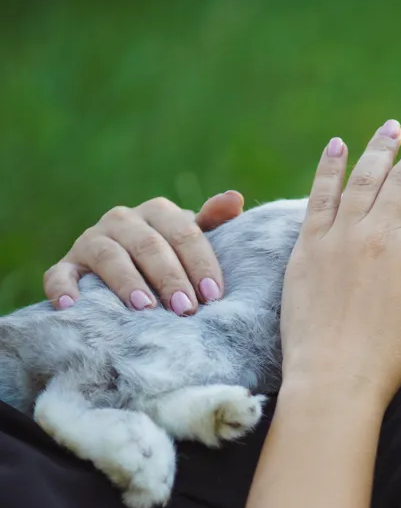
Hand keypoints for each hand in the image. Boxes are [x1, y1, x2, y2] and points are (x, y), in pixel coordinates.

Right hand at [43, 191, 244, 313]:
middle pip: (150, 246)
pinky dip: (63, 288)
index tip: (213, 295)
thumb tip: (234, 199)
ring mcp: (91, 241)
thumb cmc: (173, 257)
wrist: (128, 271)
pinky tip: (73, 307)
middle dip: (170, 278)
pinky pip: (60, 275)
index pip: (185, 234)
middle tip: (186, 309)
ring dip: (128, 283)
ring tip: (145, 308)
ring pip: (109, 257)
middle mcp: (123, 220)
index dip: (201, 264)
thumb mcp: (193, 240)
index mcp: (158, 212)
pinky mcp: (67, 265)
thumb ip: (213, 223)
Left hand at [279, 121, 400, 405]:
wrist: (336, 379)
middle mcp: (383, 236)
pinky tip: (338, 147)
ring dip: (380, 150)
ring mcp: (343, 236)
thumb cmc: (394, 366)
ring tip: (391, 129)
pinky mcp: (310, 244)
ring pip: (365, 178)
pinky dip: (330, 167)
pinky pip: (321, 193)